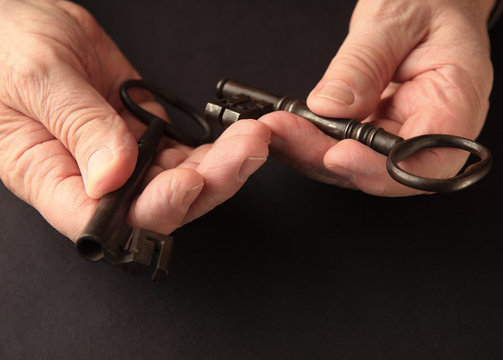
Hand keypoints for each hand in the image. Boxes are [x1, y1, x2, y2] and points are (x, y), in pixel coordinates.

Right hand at [0, 0, 268, 239]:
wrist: (22, 27)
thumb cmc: (5, 51)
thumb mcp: (35, 79)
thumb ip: (77, 125)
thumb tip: (112, 176)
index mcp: (50, 177)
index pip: (104, 220)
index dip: (151, 212)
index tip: (186, 182)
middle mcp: (93, 179)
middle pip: (158, 207)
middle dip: (208, 184)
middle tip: (244, 152)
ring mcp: (125, 160)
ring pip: (181, 181)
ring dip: (223, 165)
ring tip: (252, 137)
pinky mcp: (146, 136)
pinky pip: (187, 152)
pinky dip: (218, 147)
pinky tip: (239, 135)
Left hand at [260, 0, 494, 195]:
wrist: (430, 1)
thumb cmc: (429, 2)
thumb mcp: (394, 19)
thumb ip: (363, 63)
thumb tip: (331, 106)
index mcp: (457, 101)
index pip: (427, 159)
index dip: (381, 169)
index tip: (337, 154)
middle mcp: (431, 128)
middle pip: (383, 171)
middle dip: (327, 160)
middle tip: (284, 135)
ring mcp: (403, 133)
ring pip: (357, 165)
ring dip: (312, 153)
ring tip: (277, 129)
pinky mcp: (378, 130)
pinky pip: (346, 147)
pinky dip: (314, 141)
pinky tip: (288, 127)